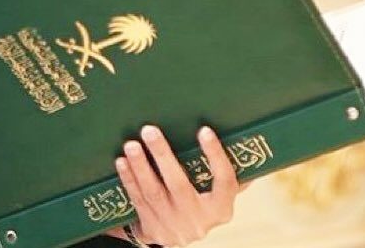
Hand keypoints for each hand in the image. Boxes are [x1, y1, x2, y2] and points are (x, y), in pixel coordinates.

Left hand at [104, 125, 250, 246]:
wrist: (178, 235)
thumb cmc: (201, 201)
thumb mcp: (217, 193)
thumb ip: (226, 172)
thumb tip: (243, 138)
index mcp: (221, 209)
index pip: (225, 182)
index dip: (216, 157)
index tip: (204, 130)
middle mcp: (200, 220)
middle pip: (180, 186)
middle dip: (163, 156)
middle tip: (149, 130)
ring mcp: (175, 227)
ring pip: (154, 194)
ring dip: (140, 167)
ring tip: (131, 144)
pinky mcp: (154, 229)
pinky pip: (139, 201)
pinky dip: (129, 180)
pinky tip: (121, 161)